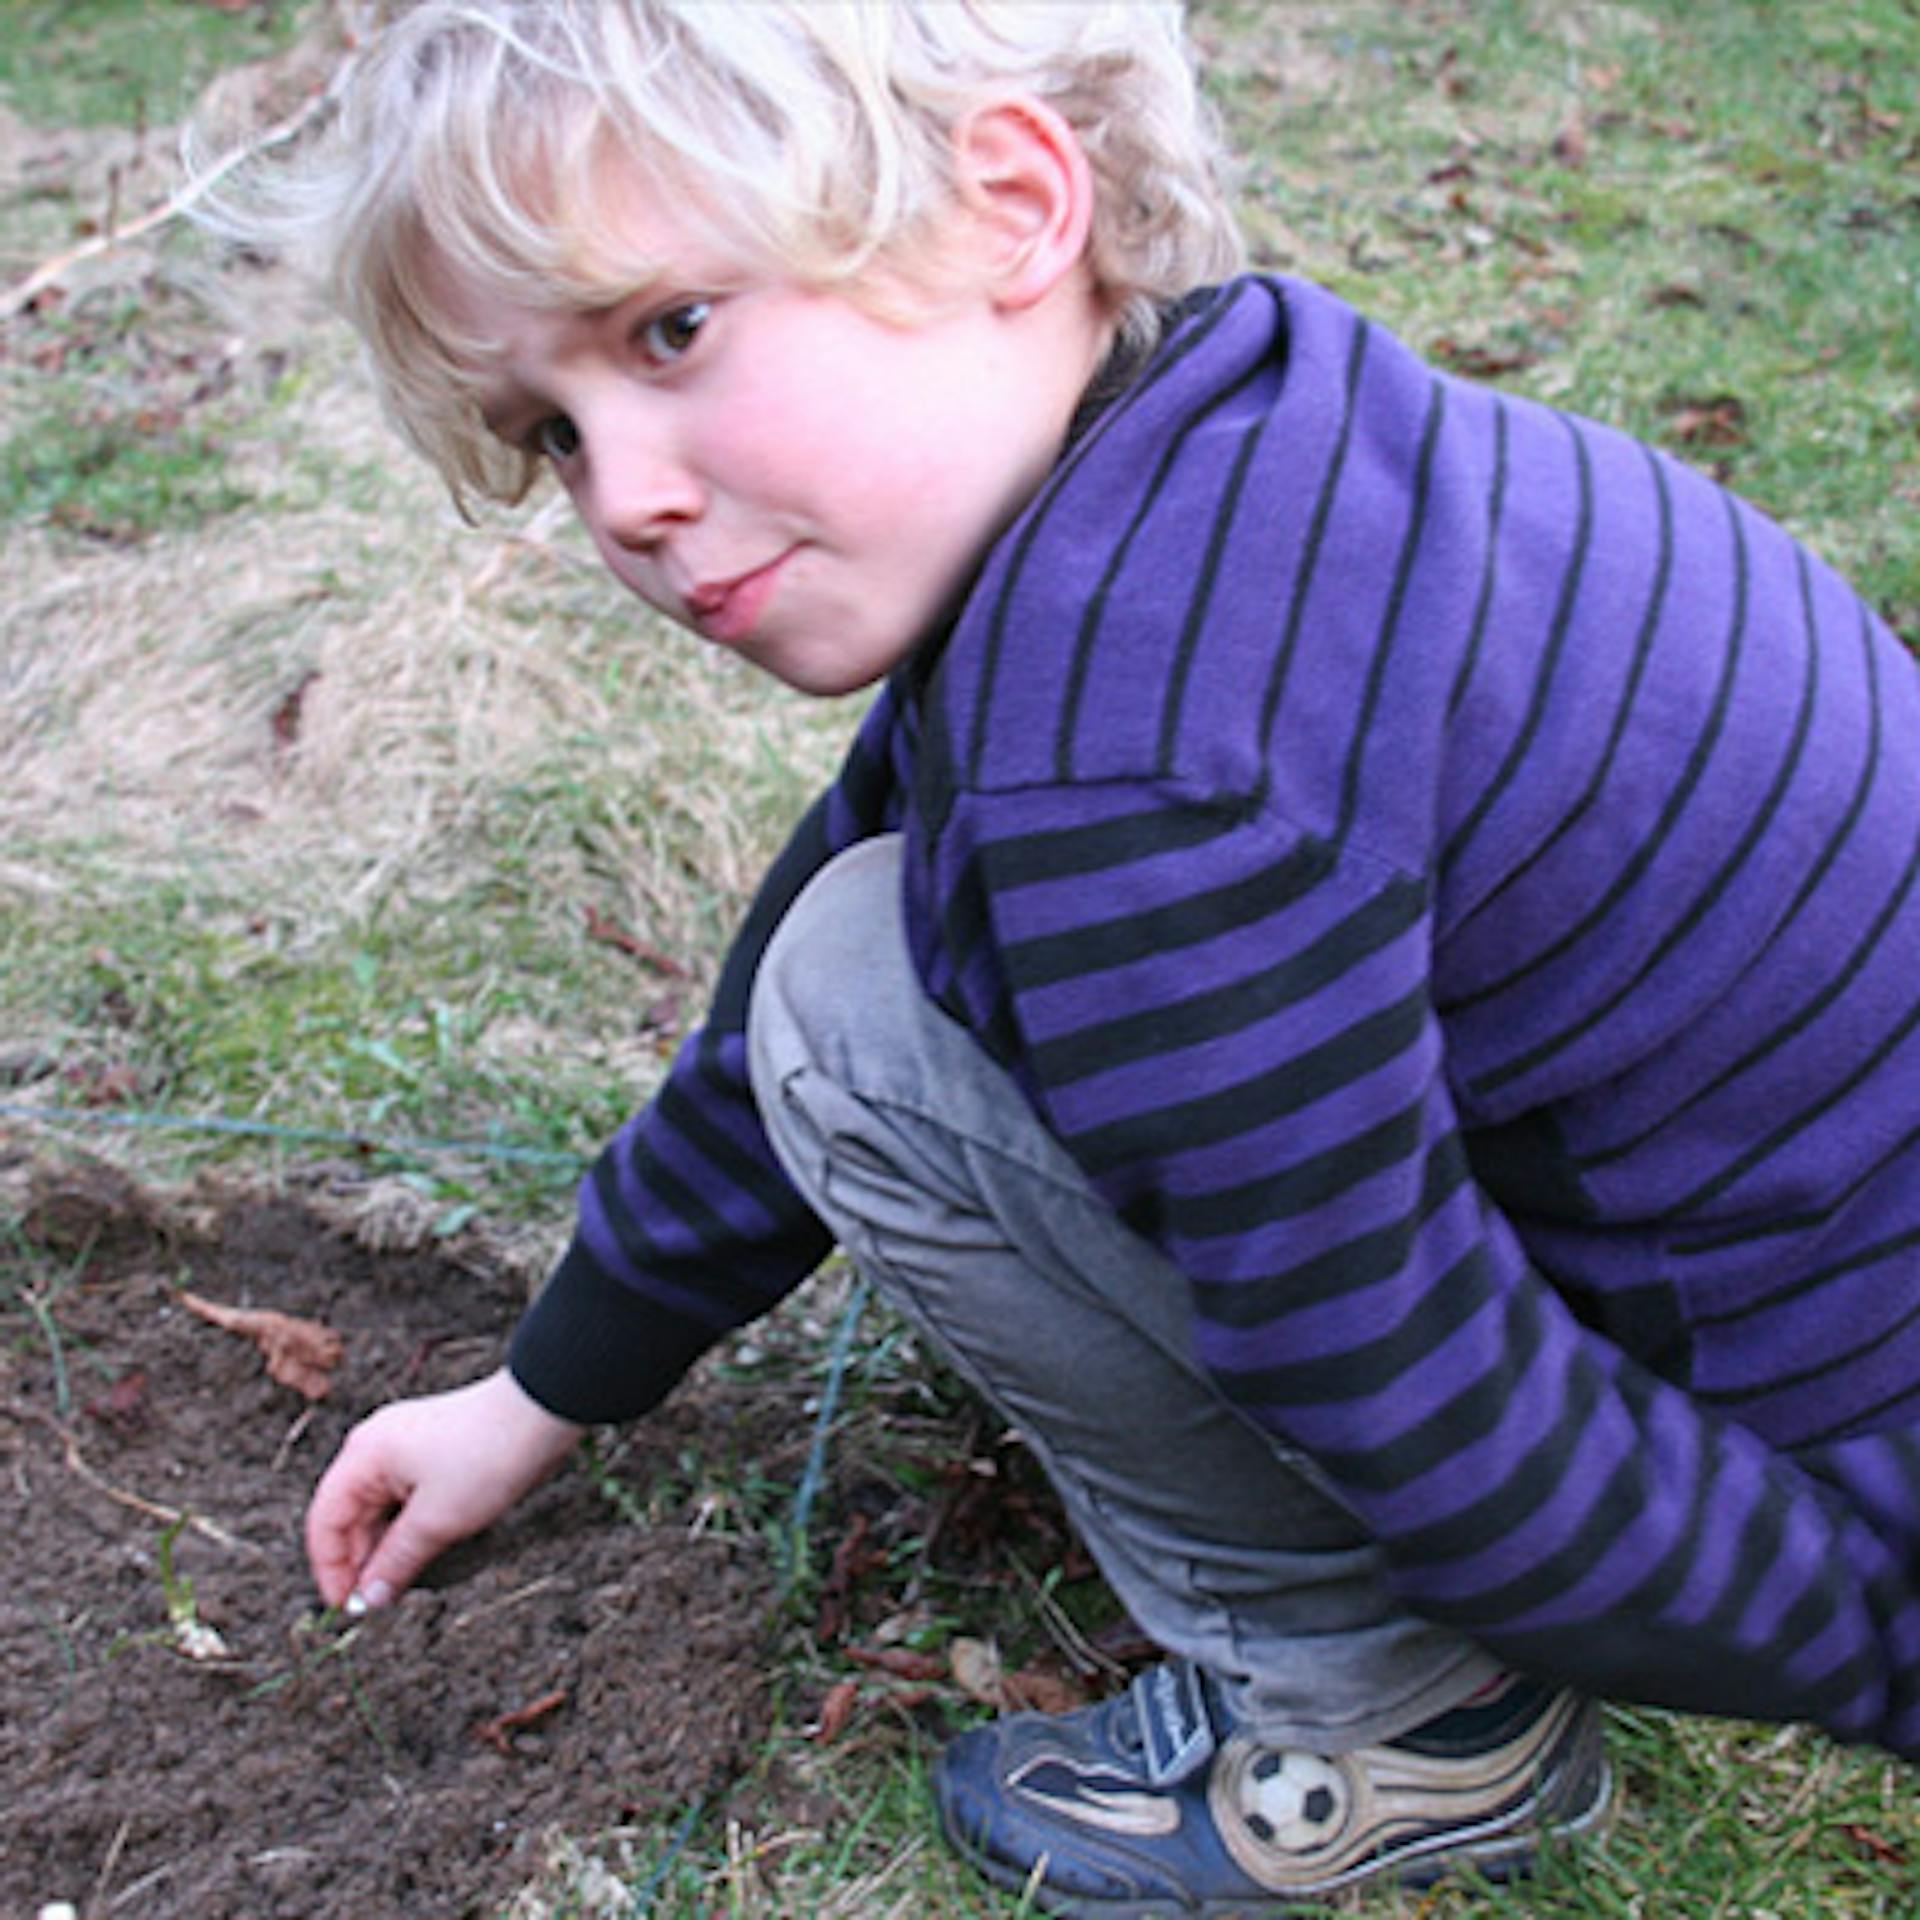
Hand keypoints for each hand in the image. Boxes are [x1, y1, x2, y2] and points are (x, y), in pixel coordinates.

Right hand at [305, 1366, 583, 1610]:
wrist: (543, 1410)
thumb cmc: (487, 1457)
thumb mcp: (437, 1522)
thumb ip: (394, 1563)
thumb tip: (365, 1601)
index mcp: (363, 1455)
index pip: (324, 1521)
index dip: (330, 1569)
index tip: (346, 1610)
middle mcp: (375, 1446)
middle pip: (350, 1515)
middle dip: (360, 1561)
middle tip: (377, 1606)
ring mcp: (403, 1445)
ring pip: (380, 1509)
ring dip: (386, 1547)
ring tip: (400, 1585)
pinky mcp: (431, 1450)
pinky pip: (405, 1497)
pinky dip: (407, 1527)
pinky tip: (421, 1553)